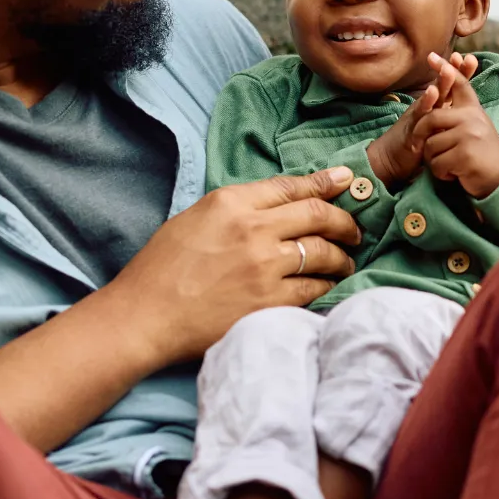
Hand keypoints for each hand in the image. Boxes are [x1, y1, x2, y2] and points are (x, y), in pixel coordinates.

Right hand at [104, 167, 362, 364]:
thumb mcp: (196, 218)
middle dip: (345, 221)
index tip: (346, 180)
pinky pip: (314, 289)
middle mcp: (253, 229)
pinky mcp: (269, 302)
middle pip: (318, 215)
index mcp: (232, 202)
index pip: (292, 186)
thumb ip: (239, 206)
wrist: (144, 317)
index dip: (325, 183)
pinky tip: (328, 286)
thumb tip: (281, 203)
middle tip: (354, 230)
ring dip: (341, 257)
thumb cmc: (162, 268)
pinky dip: (326, 285)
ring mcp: (264, 267)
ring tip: (345, 261)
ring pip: (322, 253)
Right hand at [366, 51, 480, 184]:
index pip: (451, 87)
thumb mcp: (437, 125)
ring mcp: (418, 116)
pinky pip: (419, 117)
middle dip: (451, 71)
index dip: (460, 73)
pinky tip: (431, 94)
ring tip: (448, 71)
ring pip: (431, 98)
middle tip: (459, 56)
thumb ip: (449, 112)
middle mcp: (427, 107)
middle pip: (441, 86)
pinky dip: (425, 105)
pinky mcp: (412, 129)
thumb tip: (467, 103)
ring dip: (440, 84)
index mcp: (437, 105)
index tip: (472, 59)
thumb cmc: (417, 140)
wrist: (391, 157)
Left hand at [407, 52, 498, 199]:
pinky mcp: (466, 156)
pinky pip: (437, 164)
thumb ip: (460, 110)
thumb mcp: (474, 125)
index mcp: (473, 110)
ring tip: (451, 163)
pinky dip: (441, 173)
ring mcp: (469, 136)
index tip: (431, 56)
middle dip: (424, 136)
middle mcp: (473, 119)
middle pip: (432, 119)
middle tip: (427, 148)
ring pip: (431, 145)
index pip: (459, 85)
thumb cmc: (481, 151)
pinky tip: (454, 173)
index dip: (445, 70)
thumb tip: (440, 88)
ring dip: (435, 160)